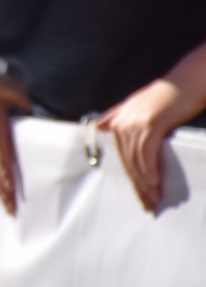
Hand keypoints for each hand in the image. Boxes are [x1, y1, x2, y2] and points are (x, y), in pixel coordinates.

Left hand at [98, 80, 204, 211]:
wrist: (187, 81)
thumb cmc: (167, 97)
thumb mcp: (136, 105)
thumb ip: (117, 115)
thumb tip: (100, 126)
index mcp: (116, 121)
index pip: (122, 157)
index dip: (132, 178)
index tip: (141, 197)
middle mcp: (121, 123)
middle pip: (128, 162)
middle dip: (139, 186)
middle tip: (148, 205)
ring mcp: (134, 123)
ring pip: (138, 161)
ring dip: (147, 183)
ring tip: (155, 199)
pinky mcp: (150, 124)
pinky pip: (147, 154)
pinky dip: (151, 170)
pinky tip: (156, 183)